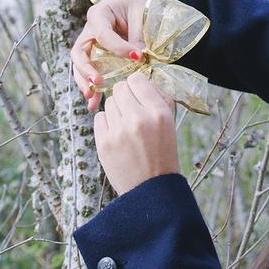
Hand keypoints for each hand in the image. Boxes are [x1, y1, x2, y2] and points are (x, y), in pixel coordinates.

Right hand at [71, 0, 160, 110]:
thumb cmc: (146, 0)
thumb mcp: (143, 15)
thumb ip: (137, 38)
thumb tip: (136, 62)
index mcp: (100, 13)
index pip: (103, 35)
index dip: (118, 48)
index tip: (138, 57)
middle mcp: (92, 28)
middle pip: (80, 52)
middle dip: (86, 69)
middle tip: (97, 83)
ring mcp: (94, 41)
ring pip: (82, 64)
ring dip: (85, 81)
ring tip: (91, 97)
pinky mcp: (101, 52)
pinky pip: (93, 69)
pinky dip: (92, 84)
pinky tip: (94, 101)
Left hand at [94, 72, 179, 194]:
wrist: (151, 189)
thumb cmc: (162, 152)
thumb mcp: (169, 122)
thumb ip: (156, 98)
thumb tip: (140, 80)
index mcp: (159, 112)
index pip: (137, 79)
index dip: (136, 84)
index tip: (138, 92)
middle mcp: (138, 118)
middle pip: (120, 88)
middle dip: (125, 95)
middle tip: (130, 108)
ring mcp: (119, 131)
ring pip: (109, 102)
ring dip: (116, 110)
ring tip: (126, 126)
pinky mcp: (104, 143)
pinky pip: (99, 117)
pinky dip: (107, 122)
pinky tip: (117, 134)